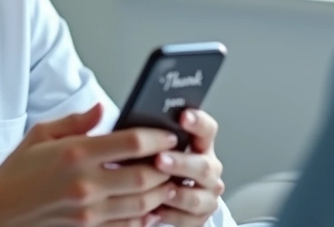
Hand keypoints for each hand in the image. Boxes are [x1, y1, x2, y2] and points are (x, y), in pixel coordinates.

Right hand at [0, 103, 181, 226]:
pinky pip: (128, 225)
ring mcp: (88, 211)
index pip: (130, 142)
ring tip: (169, 181)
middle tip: (176, 158)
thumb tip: (103, 108)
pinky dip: (145, 217)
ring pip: (142, 203)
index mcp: (75, 154)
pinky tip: (151, 207)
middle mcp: (85, 184)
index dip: (157, 138)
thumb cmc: (15, 172)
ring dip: (161, 192)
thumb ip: (75, 121)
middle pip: (144, 176)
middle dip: (167, 167)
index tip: (168, 135)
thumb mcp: (40, 135)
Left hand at [150, 109, 225, 225]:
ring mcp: (207, 193)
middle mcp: (209, 168)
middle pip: (205, 166)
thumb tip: (125, 121)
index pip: (207, 129)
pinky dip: (171, 216)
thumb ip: (150, 134)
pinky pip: (189, 219)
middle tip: (160, 159)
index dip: (198, 122)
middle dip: (181, 163)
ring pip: (198, 197)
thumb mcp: (155, 146)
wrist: (160, 194)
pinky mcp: (201, 216)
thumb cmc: (153, 163)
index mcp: (200, 145)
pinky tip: (154, 212)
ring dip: (178, 194)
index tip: (183, 116)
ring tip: (159, 191)